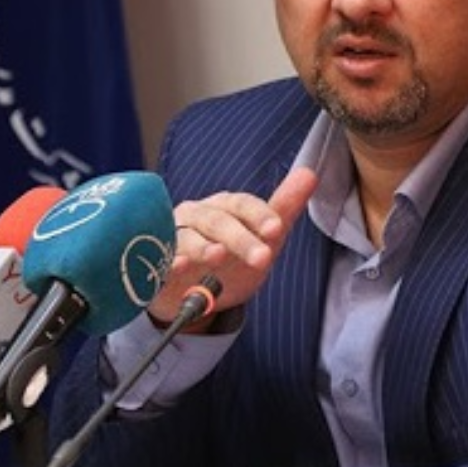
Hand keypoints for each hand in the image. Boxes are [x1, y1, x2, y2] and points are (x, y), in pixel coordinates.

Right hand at [148, 166, 317, 327]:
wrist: (192, 292)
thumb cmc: (229, 258)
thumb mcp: (260, 238)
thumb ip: (283, 209)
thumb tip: (310, 173)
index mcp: (224, 207)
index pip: (242, 204)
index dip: (259, 215)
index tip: (276, 229)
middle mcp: (198, 216)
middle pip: (218, 221)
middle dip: (241, 239)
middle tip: (262, 257)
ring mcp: (174, 237)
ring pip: (188, 237)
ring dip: (203, 246)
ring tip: (217, 255)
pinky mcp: (158, 262)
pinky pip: (161, 259)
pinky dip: (169, 261)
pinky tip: (178, 266)